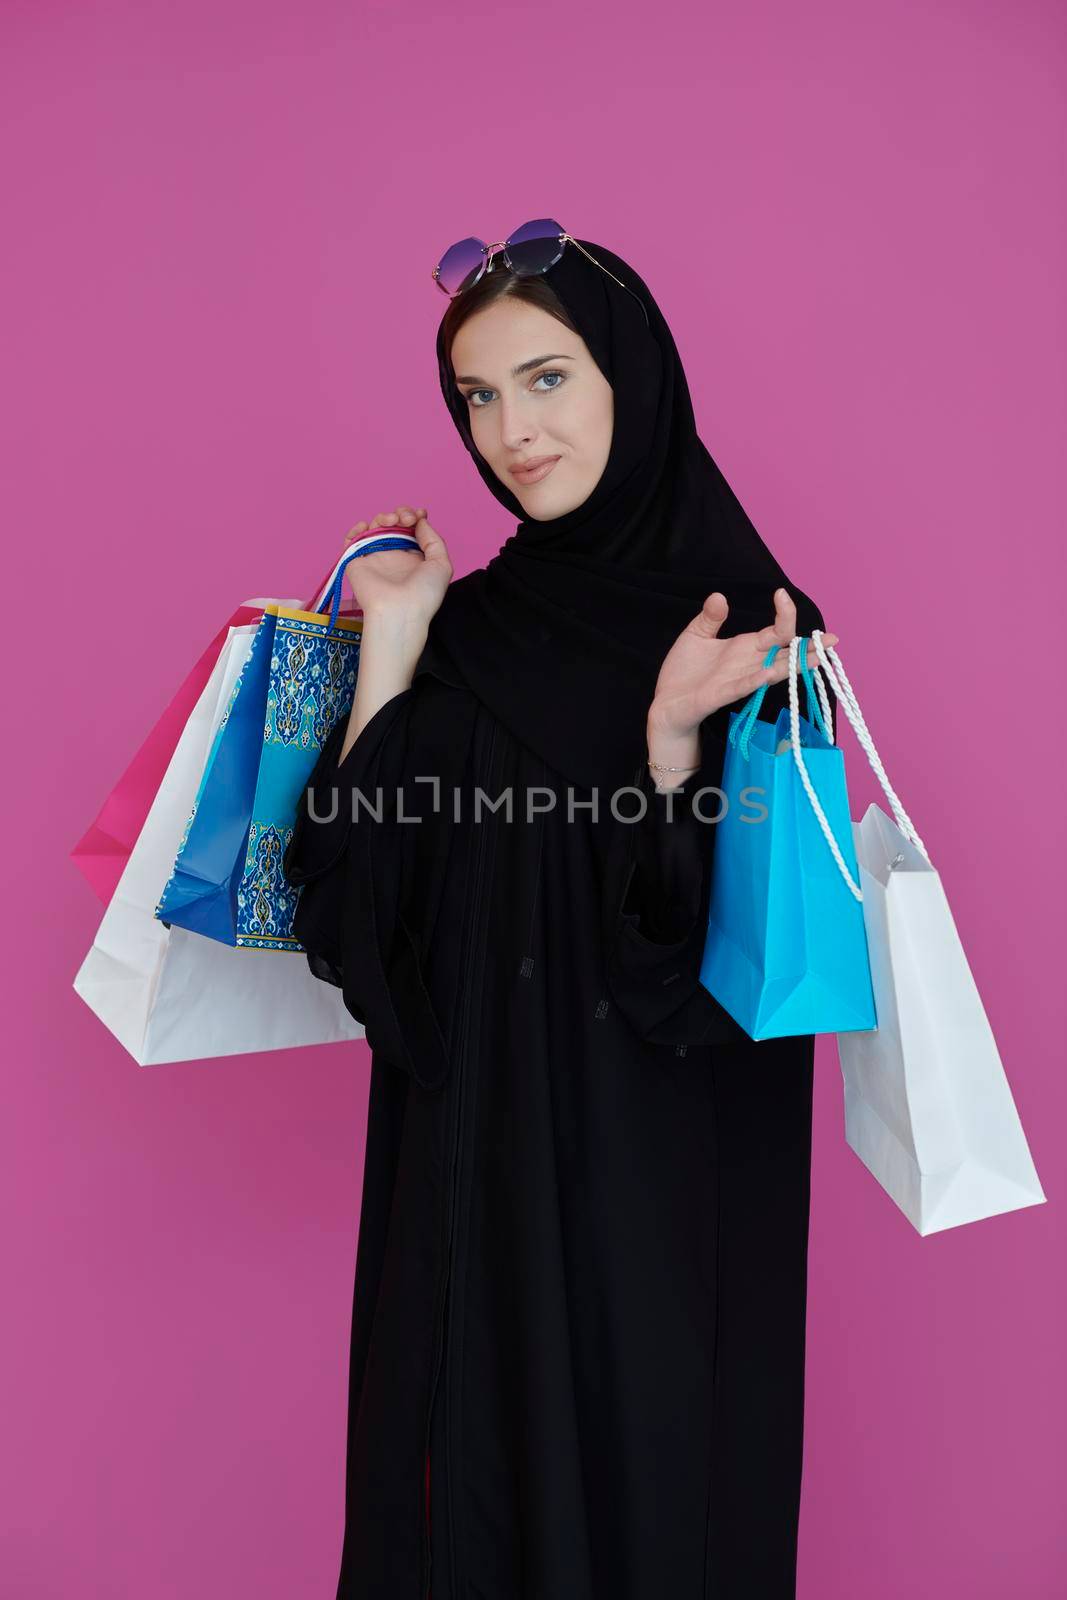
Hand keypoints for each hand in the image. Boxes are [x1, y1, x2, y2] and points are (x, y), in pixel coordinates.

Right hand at [339, 505, 452, 625]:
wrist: (399, 611)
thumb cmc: (423, 594)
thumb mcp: (441, 565)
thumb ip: (434, 539)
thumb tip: (421, 521)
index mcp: (414, 557)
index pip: (412, 530)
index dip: (414, 517)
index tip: (420, 514)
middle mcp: (394, 556)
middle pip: (394, 524)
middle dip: (401, 514)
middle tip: (406, 519)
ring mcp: (376, 558)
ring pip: (375, 527)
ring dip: (383, 517)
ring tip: (391, 522)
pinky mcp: (357, 562)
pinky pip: (352, 540)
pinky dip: (356, 529)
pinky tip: (366, 526)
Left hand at [647, 587, 839, 743]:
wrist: (666, 703)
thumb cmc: (684, 672)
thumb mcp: (696, 635)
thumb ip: (711, 617)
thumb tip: (720, 596)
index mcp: (746, 647)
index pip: (775, 631)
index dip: (784, 614)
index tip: (782, 594)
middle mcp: (749, 664)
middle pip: (784, 653)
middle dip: (808, 647)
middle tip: (832, 639)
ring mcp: (739, 680)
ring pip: (773, 672)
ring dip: (793, 665)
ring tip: (816, 657)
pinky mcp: (722, 695)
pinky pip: (743, 687)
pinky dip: (756, 680)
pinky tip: (768, 673)